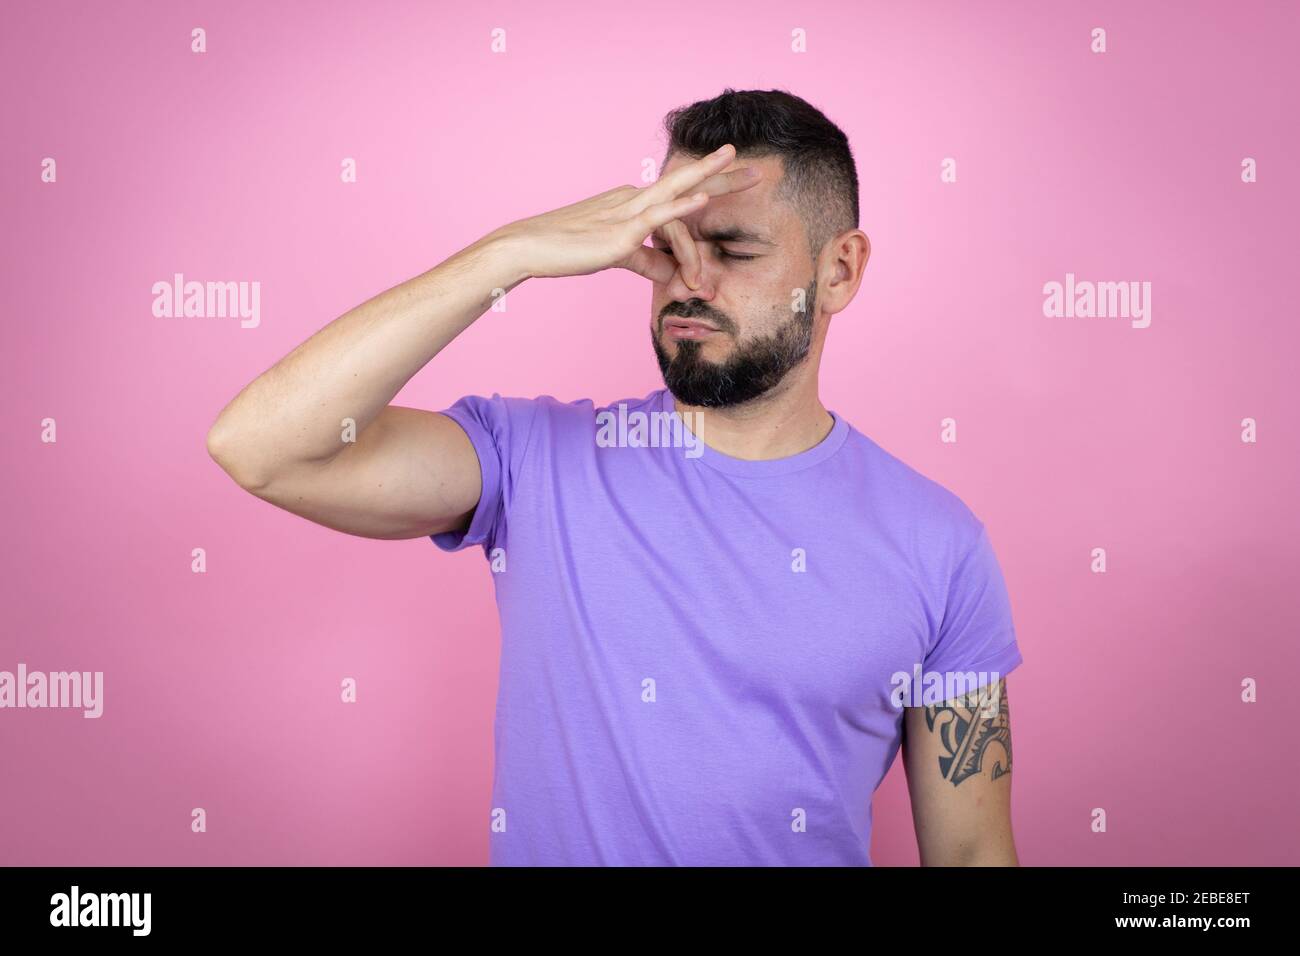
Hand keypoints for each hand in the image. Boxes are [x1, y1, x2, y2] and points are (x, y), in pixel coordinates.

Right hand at [494, 144, 760, 288]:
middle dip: (723, 175)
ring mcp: (627, 212)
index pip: (676, 200)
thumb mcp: (615, 257)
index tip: (730, 199)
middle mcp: (632, 199)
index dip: (706, 201)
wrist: (528, 248)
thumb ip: (646, 263)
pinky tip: (703, 199)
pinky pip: (656, 217)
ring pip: (678, 195)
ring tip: (747, 172)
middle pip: (686, 182)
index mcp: (631, 203)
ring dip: (714, 184)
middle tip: (757, 170)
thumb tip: (672, 275)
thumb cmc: (565, 252)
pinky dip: (682, 208)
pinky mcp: (620, 232)